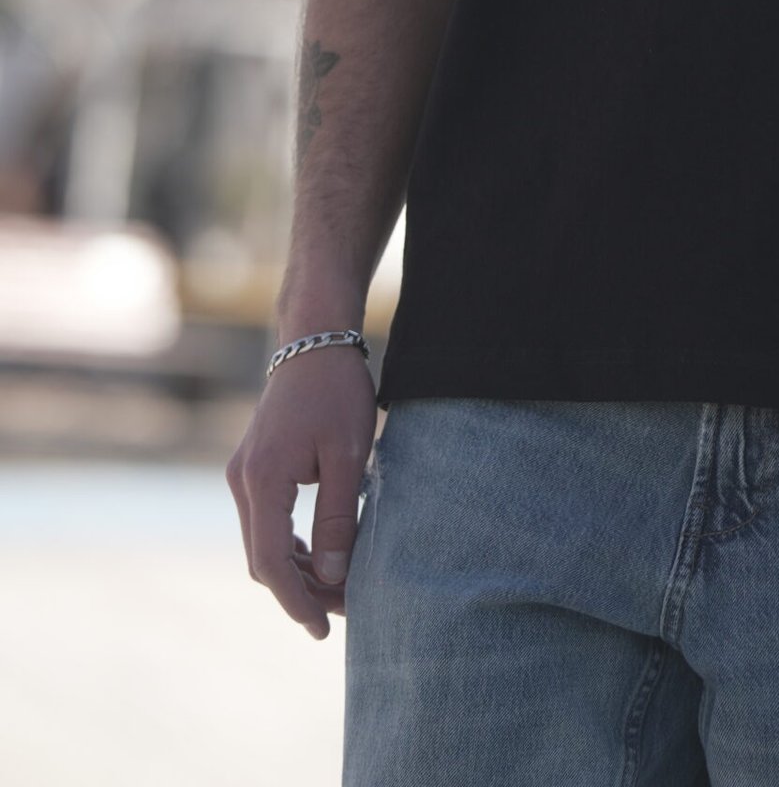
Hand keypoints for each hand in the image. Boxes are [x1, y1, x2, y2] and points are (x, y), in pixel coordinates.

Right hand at [225, 346, 376, 636]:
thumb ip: (337, 516)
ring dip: (297, 571)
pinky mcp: (254, 469)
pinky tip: (321, 558)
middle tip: (345, 612)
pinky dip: (290, 546)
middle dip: (301, 591)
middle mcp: (242, 482)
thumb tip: (334, 575)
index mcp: (262, 481)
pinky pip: (266, 523)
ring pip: (263, 544)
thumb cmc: (336, 391)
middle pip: (263, 559)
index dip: (296, 602)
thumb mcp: (347, 454)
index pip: (271, 563)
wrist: (315, 339)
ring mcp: (243, 475)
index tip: (322, 629)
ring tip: (339, 591)